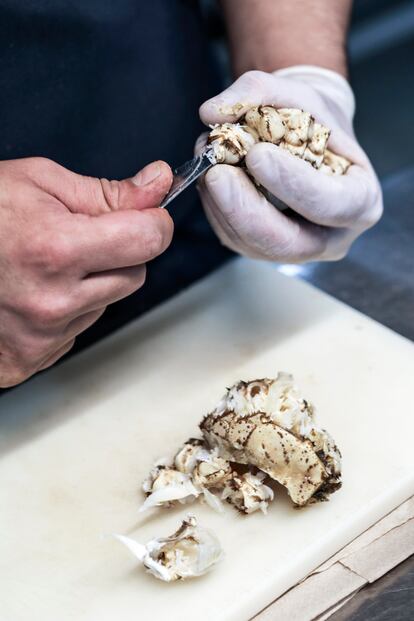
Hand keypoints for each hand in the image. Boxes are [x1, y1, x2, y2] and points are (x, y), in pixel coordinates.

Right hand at [0, 157, 172, 386]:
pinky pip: (76, 330)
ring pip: (107, 304)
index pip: (148, 241)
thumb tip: (158, 183)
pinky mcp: (29, 359)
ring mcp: (39, 338)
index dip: (153, 221)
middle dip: (121, 252)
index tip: (145, 215)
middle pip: (135, 276)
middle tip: (79, 237)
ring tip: (44, 266)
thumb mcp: (38, 182)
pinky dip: (68, 311)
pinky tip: (34, 292)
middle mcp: (51, 303)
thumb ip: (107, 192)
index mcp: (56, 250)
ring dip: (92, 284)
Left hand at [198, 66, 382, 262]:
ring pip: (253, 244)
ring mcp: (296, 249)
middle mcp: (331, 237)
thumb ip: (257, 91)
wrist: (307, 139)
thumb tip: (210, 112)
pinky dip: (215, 208)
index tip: (257, 154)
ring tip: (210, 163)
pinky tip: (211, 178)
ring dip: (222, 206)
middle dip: (246, 211)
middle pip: (287, 243)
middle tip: (217, 174)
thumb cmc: (313, 120)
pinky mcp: (263, 249)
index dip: (293, 184)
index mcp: (360, 201)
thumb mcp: (296, 93)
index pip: (331, 204)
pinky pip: (234, 239)